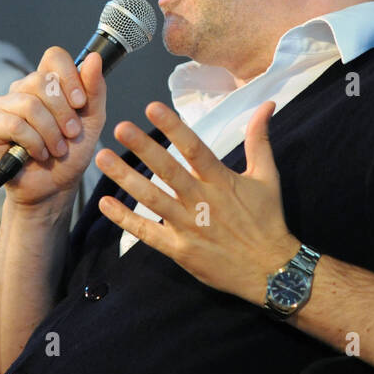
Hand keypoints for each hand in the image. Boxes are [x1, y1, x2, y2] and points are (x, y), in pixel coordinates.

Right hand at [0, 47, 106, 208]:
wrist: (55, 186)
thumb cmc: (72, 152)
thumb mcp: (93, 120)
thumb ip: (94, 89)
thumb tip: (94, 58)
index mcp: (48, 82)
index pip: (54, 57)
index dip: (69, 76)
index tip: (80, 103)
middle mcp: (24, 88)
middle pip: (42, 81)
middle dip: (63, 113)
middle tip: (71, 135)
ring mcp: (5, 104)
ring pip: (29, 104)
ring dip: (50, 132)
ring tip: (57, 149)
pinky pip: (14, 125)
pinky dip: (33, 143)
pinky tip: (38, 153)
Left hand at [94, 100, 300, 304]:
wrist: (270, 269)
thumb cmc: (267, 219)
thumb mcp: (267, 176)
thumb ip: (258, 139)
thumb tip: (266, 104)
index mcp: (221, 181)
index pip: (195, 149)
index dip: (174, 128)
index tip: (153, 107)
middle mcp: (202, 201)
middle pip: (169, 171)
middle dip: (144, 148)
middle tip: (121, 128)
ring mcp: (188, 226)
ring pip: (152, 199)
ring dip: (126, 178)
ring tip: (103, 158)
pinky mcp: (179, 249)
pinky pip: (147, 233)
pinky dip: (125, 219)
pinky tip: (105, 203)